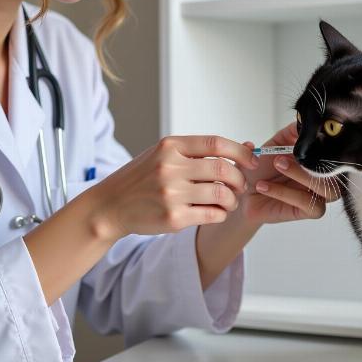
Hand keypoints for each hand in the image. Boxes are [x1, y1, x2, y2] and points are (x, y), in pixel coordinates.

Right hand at [90, 135, 258, 240]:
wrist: (110, 206)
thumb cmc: (140, 179)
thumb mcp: (163, 155)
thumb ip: (197, 152)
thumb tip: (244, 147)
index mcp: (170, 146)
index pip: (216, 144)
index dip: (240, 152)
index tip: (251, 161)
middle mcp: (170, 167)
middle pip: (223, 170)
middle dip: (239, 179)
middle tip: (239, 186)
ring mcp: (171, 193)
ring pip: (221, 194)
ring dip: (231, 200)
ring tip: (227, 202)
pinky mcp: (173, 218)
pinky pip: (212, 214)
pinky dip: (220, 214)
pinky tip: (214, 212)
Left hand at [238, 122, 339, 224]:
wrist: (243, 192)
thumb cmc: (261, 170)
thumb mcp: (274, 144)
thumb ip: (290, 133)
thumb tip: (303, 120)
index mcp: (320, 160)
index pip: (337, 151)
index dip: (328, 144)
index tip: (306, 137)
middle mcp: (324, 177)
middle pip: (337, 171)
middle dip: (311, 161)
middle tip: (281, 156)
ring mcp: (319, 194)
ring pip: (329, 189)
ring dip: (302, 175)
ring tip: (277, 165)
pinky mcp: (309, 211)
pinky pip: (309, 205)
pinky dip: (285, 194)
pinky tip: (265, 186)